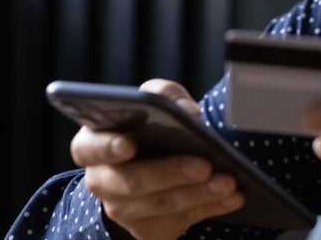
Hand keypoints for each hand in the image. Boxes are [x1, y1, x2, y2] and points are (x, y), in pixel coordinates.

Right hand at [71, 79, 243, 239]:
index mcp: (93, 145)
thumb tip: (187, 111)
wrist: (155, 168)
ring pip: (159, 205)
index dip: (106, 147)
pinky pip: (179, 222)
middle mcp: (102, 181)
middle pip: (131, 181)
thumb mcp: (154, 104)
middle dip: (170, 173)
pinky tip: (231, 198)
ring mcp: (122, 210)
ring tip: (228, 182)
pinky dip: (210, 208)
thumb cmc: (151, 130)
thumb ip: (165, 95)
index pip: (88, 148)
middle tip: (204, 165)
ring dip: (198, 194)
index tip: (128, 145)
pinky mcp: (147, 230)